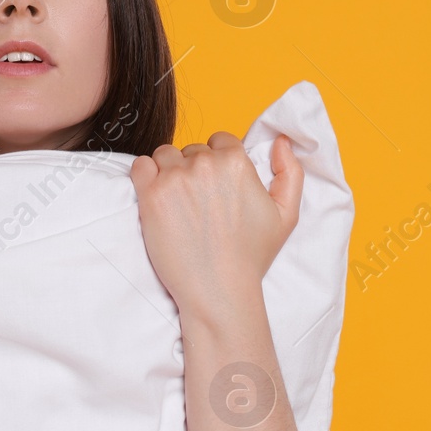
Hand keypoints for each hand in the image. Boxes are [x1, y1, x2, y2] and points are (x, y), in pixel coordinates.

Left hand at [129, 132, 302, 315]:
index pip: (220, 140)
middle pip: (192, 149)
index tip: (216, 188)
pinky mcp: (151, 195)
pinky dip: (146, 176)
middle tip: (199, 203)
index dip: (218, 162)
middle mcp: (205, 165)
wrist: (219, 290)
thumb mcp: (286, 215)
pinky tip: (157, 197)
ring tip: (178, 203)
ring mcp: (175, 178)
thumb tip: (280, 141)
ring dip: (169, 172)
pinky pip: (141, 166)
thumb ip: (290, 172)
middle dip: (194, 169)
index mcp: (236, 162)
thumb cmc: (251, 256)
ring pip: (166, 155)